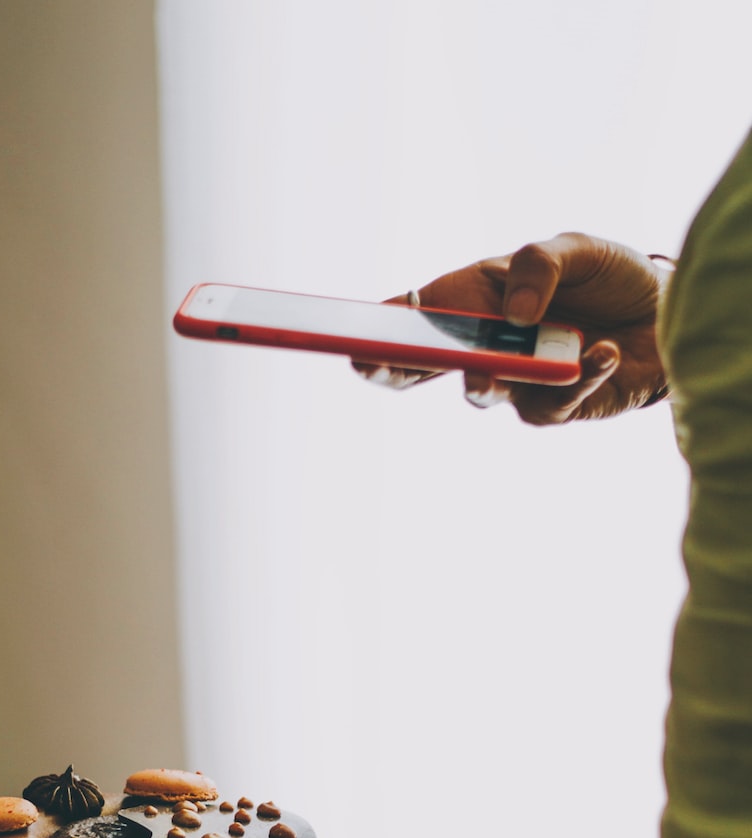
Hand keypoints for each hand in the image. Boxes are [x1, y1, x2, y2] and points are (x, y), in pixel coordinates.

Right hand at [358, 232, 670, 424]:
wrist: (667, 315)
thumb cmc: (610, 277)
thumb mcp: (577, 248)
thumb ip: (539, 265)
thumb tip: (513, 316)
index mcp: (475, 299)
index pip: (415, 317)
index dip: (378, 330)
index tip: (351, 336)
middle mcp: (485, 345)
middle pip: (423, 368)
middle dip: (394, 368)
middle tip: (373, 364)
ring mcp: (515, 381)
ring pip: (481, 392)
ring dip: (485, 379)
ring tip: (491, 368)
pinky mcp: (553, 408)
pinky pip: (551, 403)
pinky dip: (580, 375)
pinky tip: (604, 351)